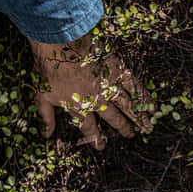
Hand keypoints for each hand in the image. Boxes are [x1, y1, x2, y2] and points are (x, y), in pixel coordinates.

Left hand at [30, 33, 152, 149]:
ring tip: (147, 127)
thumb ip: (46, 117)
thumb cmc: (49, 69)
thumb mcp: (42, 96)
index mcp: (80, 107)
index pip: (89, 128)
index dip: (95, 139)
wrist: (61, 45)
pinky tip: (150, 104)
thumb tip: (46, 135)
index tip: (101, 146)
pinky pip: (133, 86)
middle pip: (114, 118)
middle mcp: (97, 100)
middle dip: (124, 128)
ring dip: (138, 117)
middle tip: (131, 136)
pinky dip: (143, 96)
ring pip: (127, 105)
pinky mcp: (117, 71)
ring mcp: (109, 86)